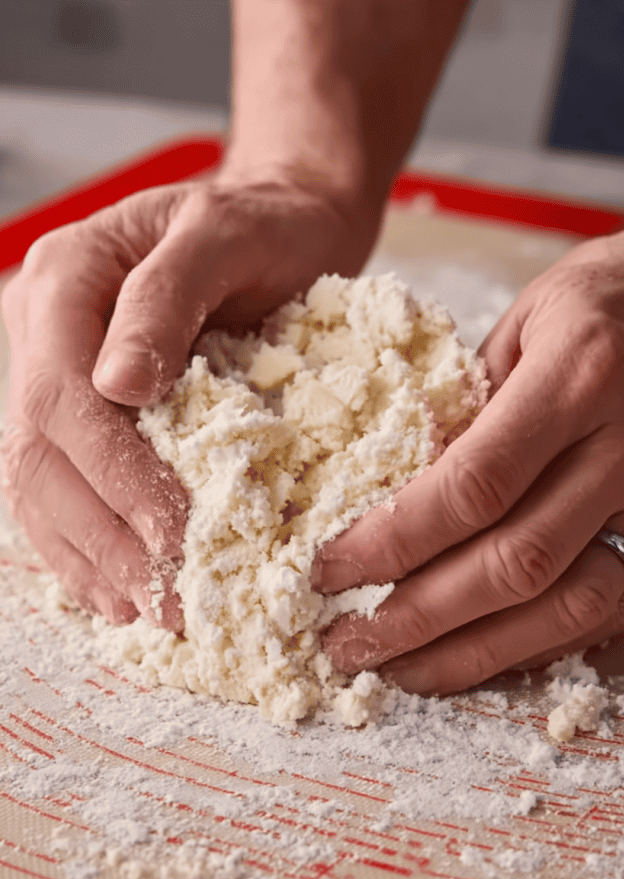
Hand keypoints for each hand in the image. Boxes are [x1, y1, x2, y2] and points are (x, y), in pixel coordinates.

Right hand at [1, 169, 372, 625]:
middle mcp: (45, 333)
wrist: (284, 223)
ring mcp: (59, 377)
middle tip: (166, 601)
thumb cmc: (265, 225)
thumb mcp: (225, 235)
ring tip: (145, 614)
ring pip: (43, 486)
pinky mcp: (92, 416)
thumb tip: (118, 385)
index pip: (65, 396)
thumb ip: (165, 298)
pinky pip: (68, 492)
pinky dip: (93, 548)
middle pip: (43, 454)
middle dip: (104, 535)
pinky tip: (123, 594)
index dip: (114, 475)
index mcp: (65, 281)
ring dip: (92, 559)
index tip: (173, 533)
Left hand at [312, 195, 623, 693]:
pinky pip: (605, 613)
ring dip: (473, 654)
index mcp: (581, 376)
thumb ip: (469, 404)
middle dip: (416, 616)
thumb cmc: (616, 300)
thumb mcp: (529, 320)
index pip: (472, 486)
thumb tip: (400, 489)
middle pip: (513, 564)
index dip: (393, 541)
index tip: (333, 568)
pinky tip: (479, 656)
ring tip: (402, 671)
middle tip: (347, 641)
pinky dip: (534, 644)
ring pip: (565, 608)